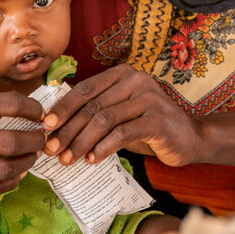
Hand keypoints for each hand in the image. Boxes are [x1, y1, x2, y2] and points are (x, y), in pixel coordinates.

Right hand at [0, 87, 45, 196]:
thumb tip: (31, 110)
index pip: (11, 105)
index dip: (33, 109)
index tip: (40, 113)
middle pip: (11, 142)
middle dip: (35, 140)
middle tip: (42, 136)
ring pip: (3, 169)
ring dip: (26, 162)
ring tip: (32, 154)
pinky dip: (8, 184)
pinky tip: (17, 174)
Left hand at [40, 64, 199, 166]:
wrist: (189, 137)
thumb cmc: (148, 125)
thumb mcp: (121, 112)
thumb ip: (98, 110)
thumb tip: (57, 125)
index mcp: (123, 74)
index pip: (85, 89)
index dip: (63, 108)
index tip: (45, 127)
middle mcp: (136, 80)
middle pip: (92, 106)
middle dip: (68, 129)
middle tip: (52, 149)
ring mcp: (149, 98)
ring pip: (104, 120)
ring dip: (81, 142)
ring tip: (68, 159)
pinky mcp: (157, 119)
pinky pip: (122, 133)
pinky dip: (103, 148)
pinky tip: (92, 159)